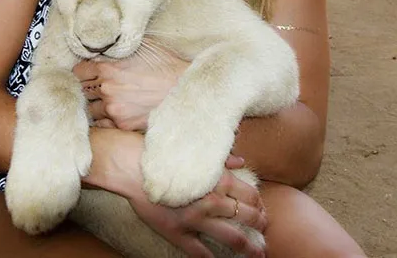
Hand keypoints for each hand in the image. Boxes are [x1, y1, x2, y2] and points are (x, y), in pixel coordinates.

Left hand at [74, 42, 188, 130]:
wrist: (185, 88)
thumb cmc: (166, 64)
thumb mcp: (141, 46)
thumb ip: (119, 46)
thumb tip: (106, 42)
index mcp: (107, 67)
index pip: (78, 71)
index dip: (83, 70)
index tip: (88, 72)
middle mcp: (106, 89)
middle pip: (82, 90)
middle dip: (88, 87)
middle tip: (96, 86)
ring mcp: (114, 109)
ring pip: (90, 109)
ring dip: (96, 104)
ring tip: (106, 100)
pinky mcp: (123, 124)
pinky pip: (103, 124)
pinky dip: (105, 119)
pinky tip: (115, 112)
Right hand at [128, 156, 266, 257]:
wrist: (131, 166)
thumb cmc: (162, 152)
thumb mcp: (195, 150)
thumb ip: (220, 158)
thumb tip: (239, 161)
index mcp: (217, 178)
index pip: (250, 194)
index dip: (259, 203)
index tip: (262, 208)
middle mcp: (211, 201)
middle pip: (247, 217)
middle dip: (260, 225)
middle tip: (265, 230)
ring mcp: (196, 220)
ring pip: (232, 237)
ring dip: (250, 248)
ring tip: (259, 253)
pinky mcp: (178, 232)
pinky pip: (201, 252)